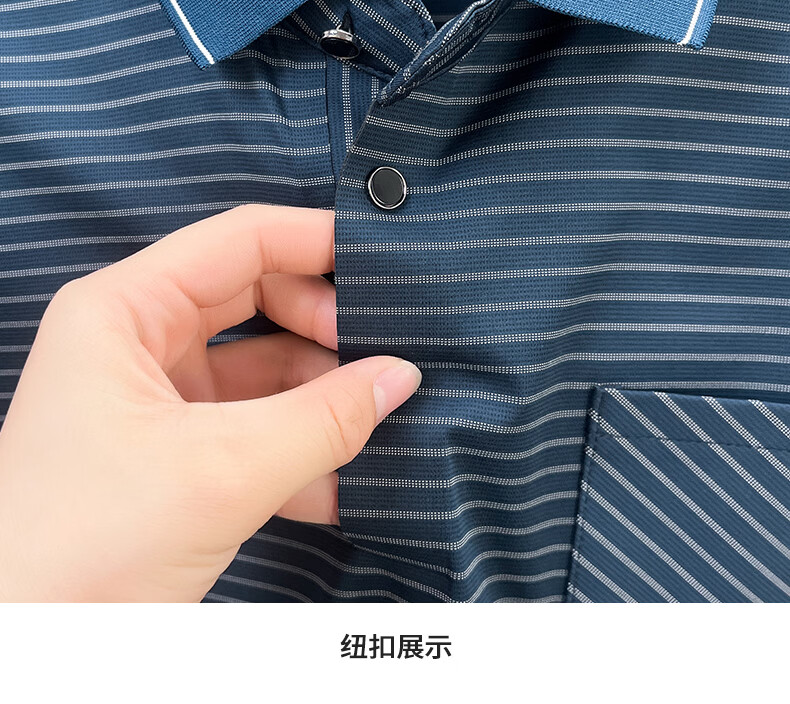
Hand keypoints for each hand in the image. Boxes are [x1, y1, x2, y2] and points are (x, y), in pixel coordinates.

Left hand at [0, 205, 420, 601]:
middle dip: (325, 329)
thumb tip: (397, 378)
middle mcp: (141, 345)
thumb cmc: (77, 550)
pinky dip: (303, 453)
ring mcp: (162, 402)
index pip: (240, 241)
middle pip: (259, 302)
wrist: (32, 652)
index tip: (381, 263)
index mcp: (125, 312)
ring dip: (322, 400)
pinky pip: (259, 431)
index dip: (316, 242)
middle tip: (380, 358)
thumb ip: (323, 419)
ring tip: (376, 421)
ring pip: (265, 372)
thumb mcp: (221, 471)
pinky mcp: (181, 454)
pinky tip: (345, 482)